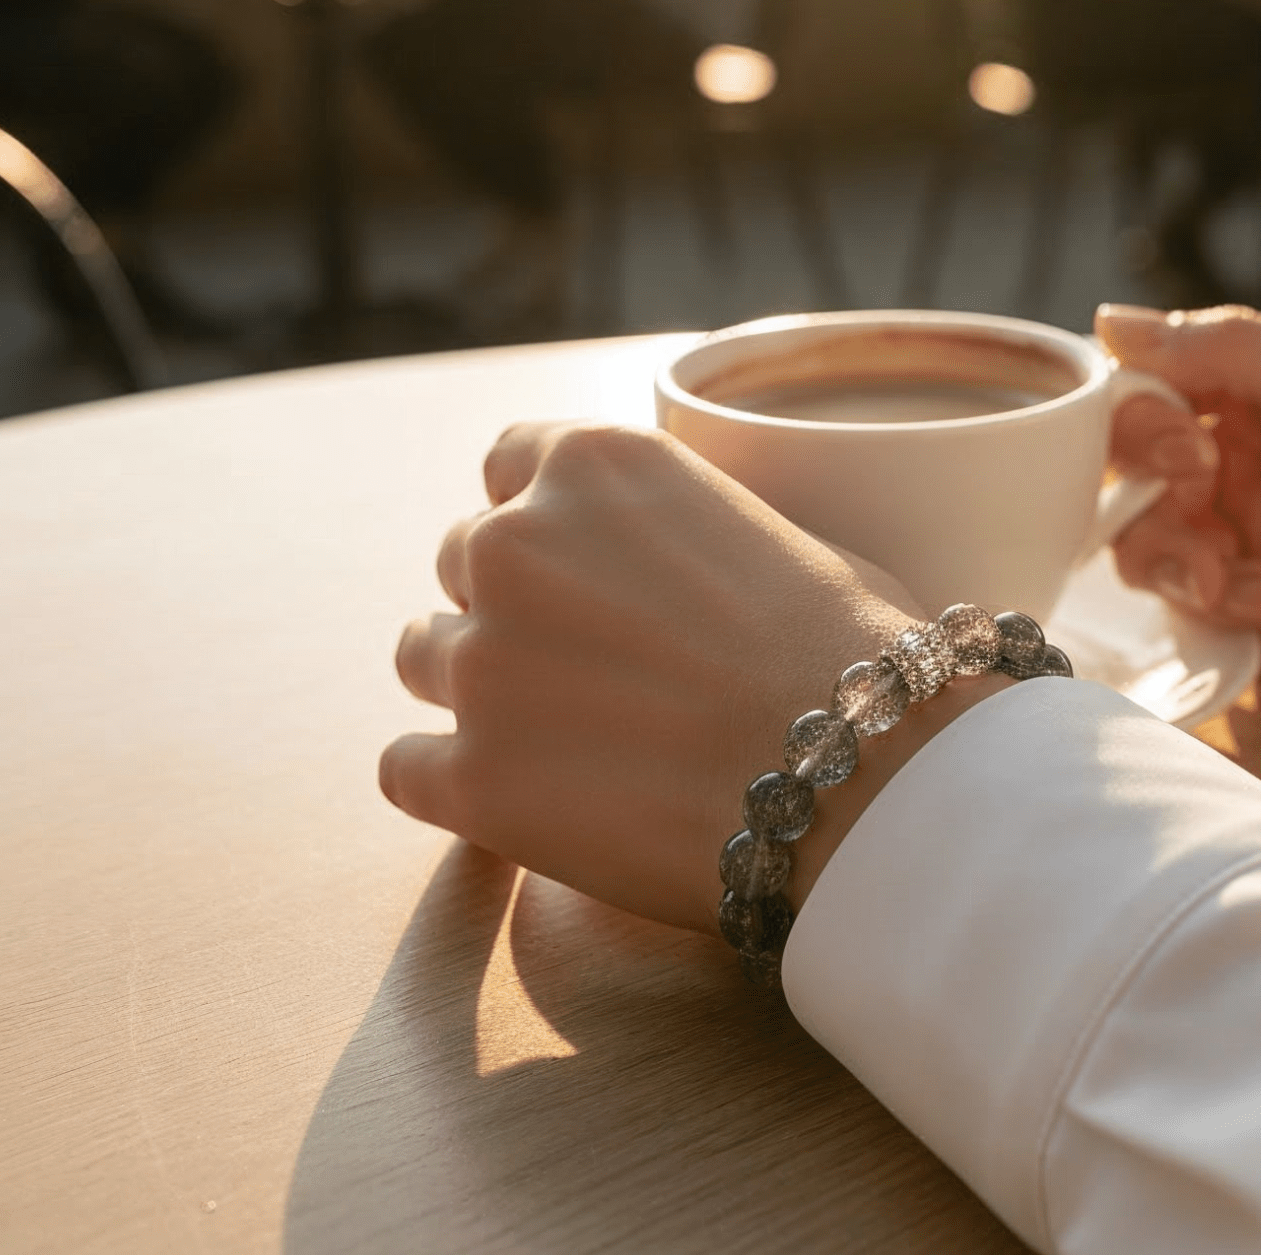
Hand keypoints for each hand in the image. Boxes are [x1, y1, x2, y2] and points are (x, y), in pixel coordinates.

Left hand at [380, 423, 996, 933]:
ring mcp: (481, 659)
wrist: (856, 776)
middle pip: (463, 558)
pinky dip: (453, 784)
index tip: (574, 559)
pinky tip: (522, 802)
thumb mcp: (776, 532)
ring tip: (563, 737)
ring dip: (477, 688)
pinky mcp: (467, 776)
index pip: (508, 458)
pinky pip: (404, 768)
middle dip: (512, 602)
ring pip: (422, 657)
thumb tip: (680, 574)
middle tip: (589, 662)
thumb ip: (686, 531)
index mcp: (595, 463)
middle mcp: (515, 541)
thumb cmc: (852, 651)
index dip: (541, 512)